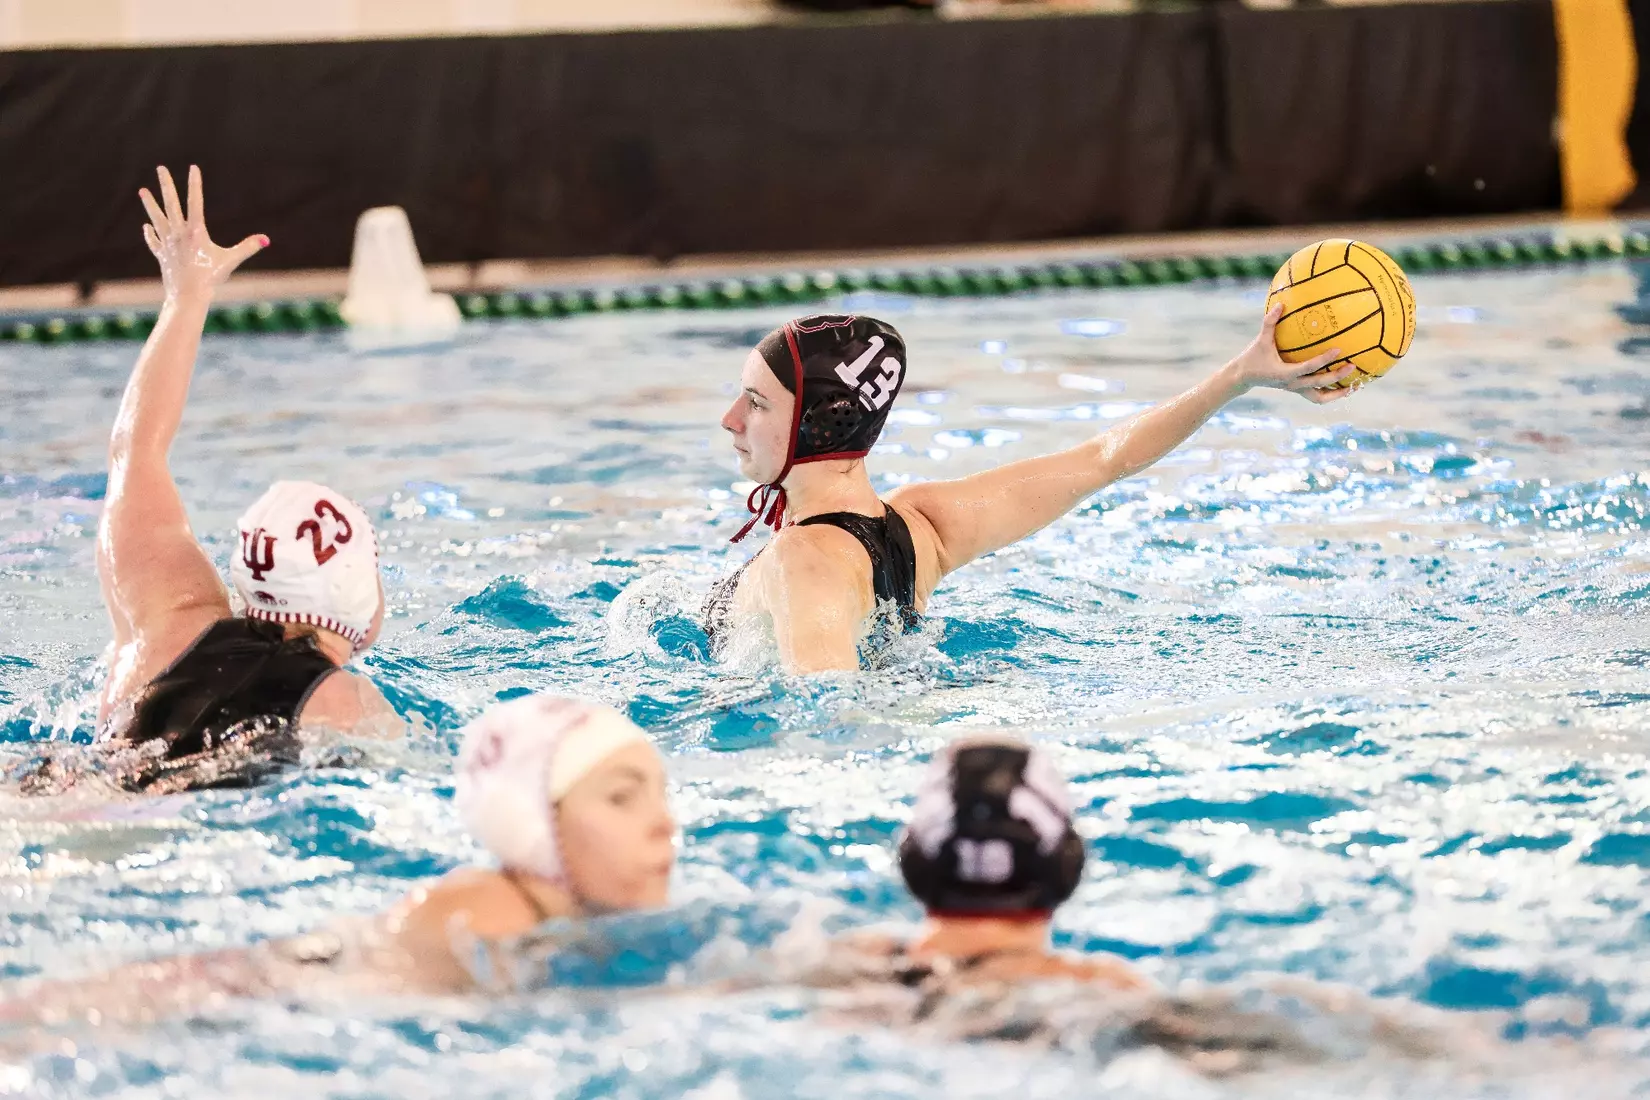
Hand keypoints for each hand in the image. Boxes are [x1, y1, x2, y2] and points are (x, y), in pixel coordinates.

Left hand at [140, 165, 266, 303]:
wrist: (188, 295)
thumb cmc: (211, 278)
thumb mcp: (231, 260)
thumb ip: (248, 247)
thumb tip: (265, 239)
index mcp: (195, 231)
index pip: (195, 201)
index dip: (195, 184)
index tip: (193, 168)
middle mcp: (178, 233)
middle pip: (171, 203)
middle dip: (166, 185)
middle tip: (161, 168)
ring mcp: (168, 243)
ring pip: (157, 218)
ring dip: (150, 204)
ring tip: (142, 191)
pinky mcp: (162, 255)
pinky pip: (154, 241)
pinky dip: (150, 233)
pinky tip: (147, 226)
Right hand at [1225, 304, 1357, 404]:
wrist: (1243, 377)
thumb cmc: (1253, 357)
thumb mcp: (1261, 340)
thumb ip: (1270, 322)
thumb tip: (1280, 304)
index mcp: (1285, 373)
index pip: (1308, 367)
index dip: (1324, 359)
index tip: (1339, 350)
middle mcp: (1292, 384)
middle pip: (1319, 384)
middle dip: (1337, 376)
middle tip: (1353, 366)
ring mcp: (1295, 389)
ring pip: (1320, 398)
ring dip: (1337, 394)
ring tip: (1354, 387)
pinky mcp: (1297, 390)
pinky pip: (1316, 396)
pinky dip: (1330, 394)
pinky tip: (1343, 387)